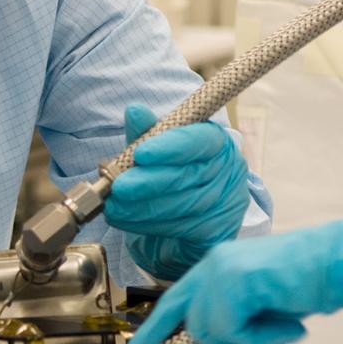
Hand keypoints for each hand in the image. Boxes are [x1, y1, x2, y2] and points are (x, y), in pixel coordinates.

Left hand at [102, 104, 249, 279]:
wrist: (182, 227)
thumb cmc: (169, 180)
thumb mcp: (154, 153)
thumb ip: (145, 133)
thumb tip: (134, 111)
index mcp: (215, 143)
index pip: (199, 140)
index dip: (170, 147)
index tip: (140, 153)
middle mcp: (228, 171)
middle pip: (188, 175)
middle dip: (148, 182)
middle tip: (118, 187)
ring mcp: (227, 204)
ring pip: (182, 205)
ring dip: (142, 207)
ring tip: (114, 207)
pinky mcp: (219, 232)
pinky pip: (182, 228)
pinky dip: (149, 225)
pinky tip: (128, 221)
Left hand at [126, 216, 342, 343]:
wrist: (338, 266)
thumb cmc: (306, 286)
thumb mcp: (262, 322)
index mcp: (214, 270)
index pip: (173, 303)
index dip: (153, 332)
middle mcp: (212, 266)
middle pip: (196, 326)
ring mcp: (220, 270)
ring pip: (211, 331)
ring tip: (284, 335)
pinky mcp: (233, 279)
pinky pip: (229, 329)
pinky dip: (258, 337)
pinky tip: (285, 323)